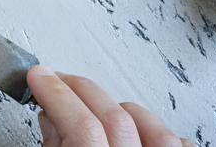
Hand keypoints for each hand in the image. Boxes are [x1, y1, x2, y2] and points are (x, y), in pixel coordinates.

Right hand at [27, 65, 191, 146]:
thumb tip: (50, 119)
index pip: (81, 126)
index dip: (56, 94)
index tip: (38, 76)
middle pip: (114, 118)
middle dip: (79, 90)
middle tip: (54, 79)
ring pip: (149, 125)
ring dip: (117, 106)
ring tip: (93, 105)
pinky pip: (177, 143)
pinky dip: (156, 129)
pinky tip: (140, 126)